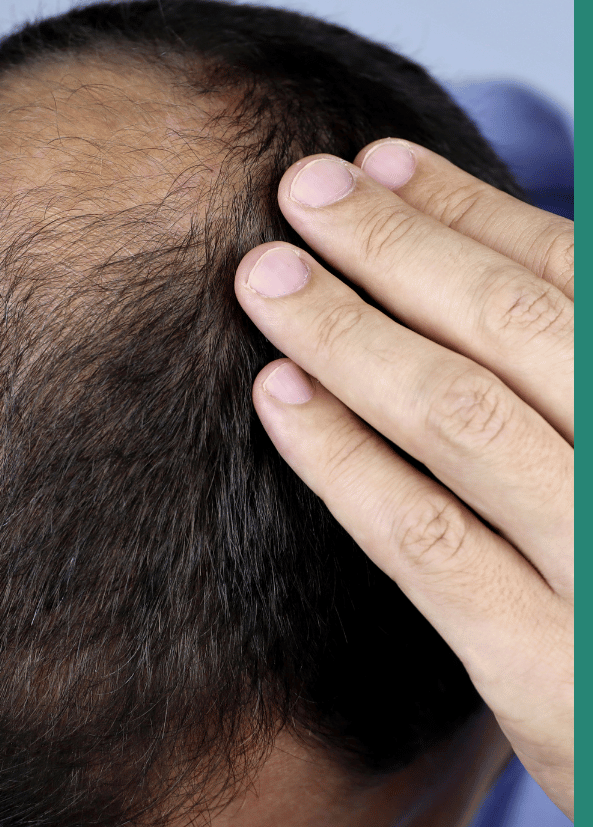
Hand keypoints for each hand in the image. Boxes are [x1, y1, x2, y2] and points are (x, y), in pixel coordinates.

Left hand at [235, 141, 572, 818]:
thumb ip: (553, 365)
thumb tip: (463, 246)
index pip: (568, 274)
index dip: (467, 208)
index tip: (377, 162)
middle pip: (511, 323)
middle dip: (395, 244)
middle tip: (302, 187)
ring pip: (457, 415)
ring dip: (346, 331)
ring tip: (264, 274)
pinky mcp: (542, 664)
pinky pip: (421, 536)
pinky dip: (340, 455)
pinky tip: (275, 393)